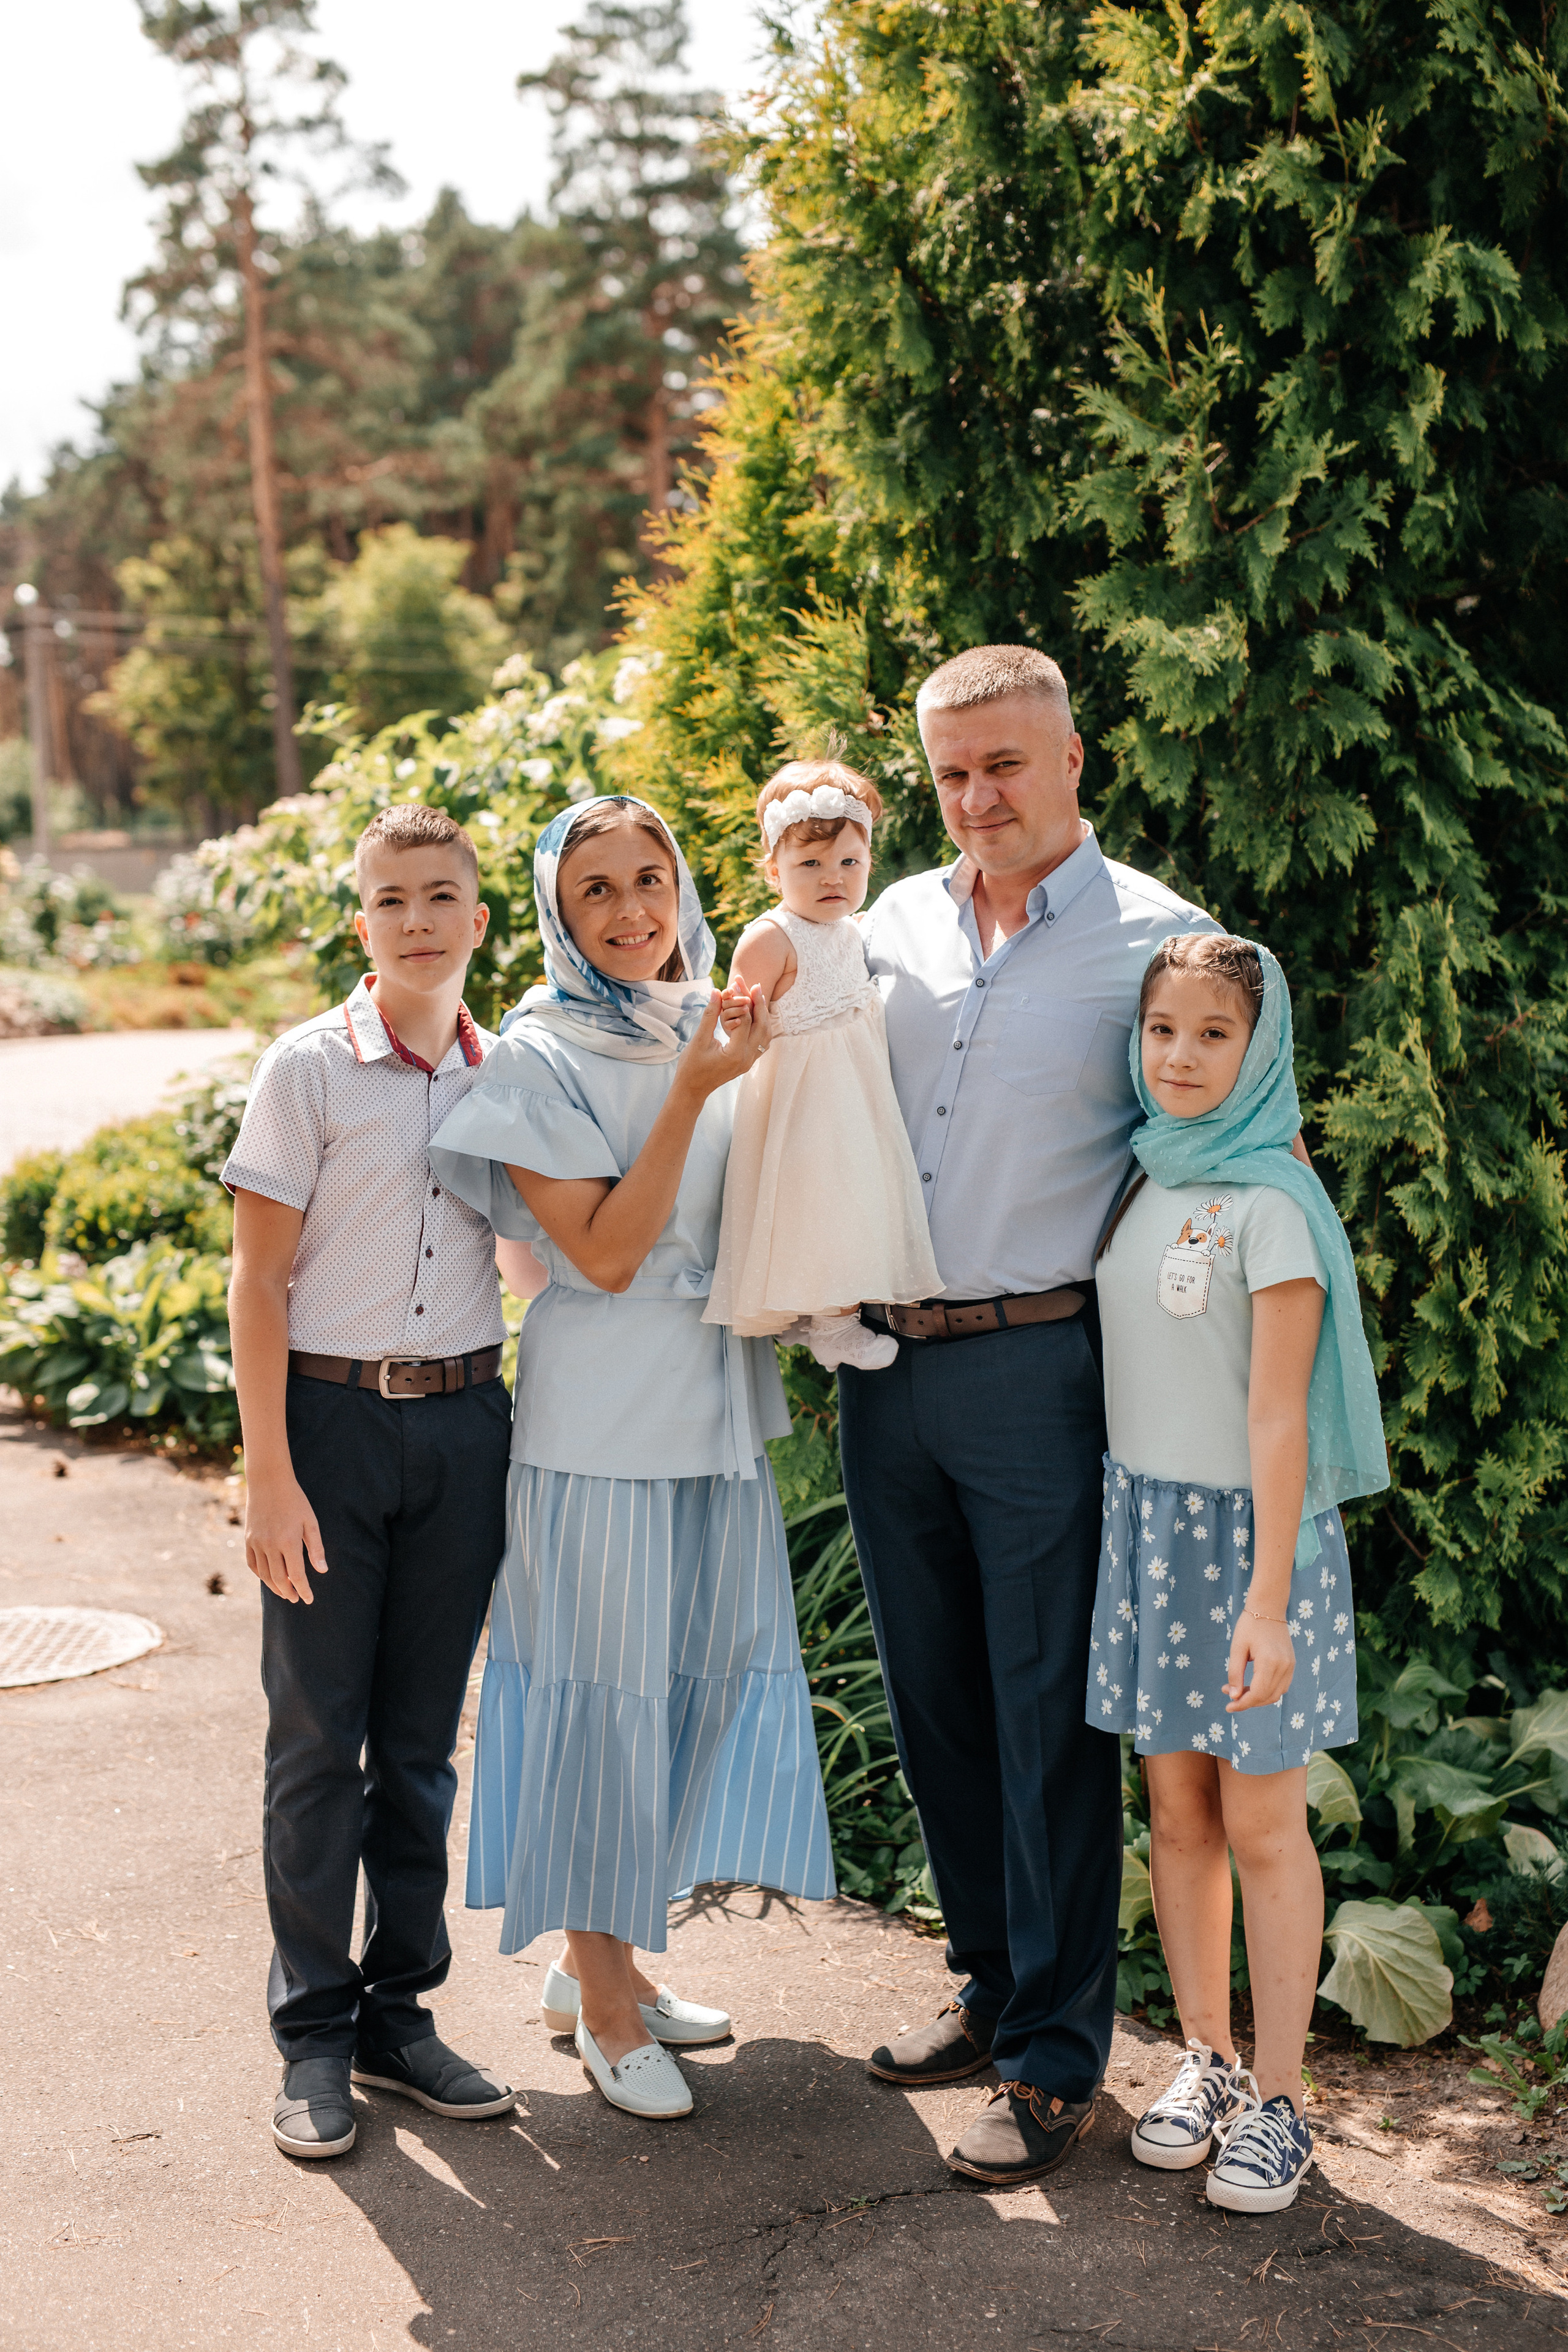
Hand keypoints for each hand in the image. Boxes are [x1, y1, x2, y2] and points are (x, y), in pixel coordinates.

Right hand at [244, 1470, 327, 1604]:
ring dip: (274, 1587)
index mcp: (289, 1542)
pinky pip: (252, 1564)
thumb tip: (322, 1571)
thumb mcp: (311, 1522)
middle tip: (295, 1599)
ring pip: (264, 1574)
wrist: (269, 1482)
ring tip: (284, 1592)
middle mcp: (270, 1545)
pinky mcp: (248, 1539)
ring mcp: (256, 1543)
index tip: (309, 1599)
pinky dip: (260, 1575)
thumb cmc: (295, 1501)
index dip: (303, 1590)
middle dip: (288, 1592)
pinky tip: (268, 1578)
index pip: (297, 1575)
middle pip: (279, 1579)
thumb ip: (316, 1548)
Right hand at [676, 987, 771, 1099]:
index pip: (745, 1021)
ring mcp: (749, 1062)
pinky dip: (760, 1026)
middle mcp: (747, 1059)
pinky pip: (762, 1042)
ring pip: (765, 1035)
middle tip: (755, 985)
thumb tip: (717, 992)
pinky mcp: (748, 1062)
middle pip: (762, 1027)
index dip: (741, 1001)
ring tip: (757, 997)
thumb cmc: (691, 1067)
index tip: (736, 985)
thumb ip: (710, 1016)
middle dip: (759, 1004)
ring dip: (763, 1015)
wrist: (692, 1090)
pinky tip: (755, 1014)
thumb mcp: (699, 1040)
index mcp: (735, 1054)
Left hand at [1224, 1610, 1294, 1711]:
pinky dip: (1267, 1691)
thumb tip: (1233, 1697)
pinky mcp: (1291, 1664)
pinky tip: (1252, 1686)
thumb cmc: (1249, 1626)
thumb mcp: (1237, 1648)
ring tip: (1238, 1690)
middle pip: (1267, 1697)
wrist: (1268, 1608)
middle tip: (1229, 1695)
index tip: (1228, 1707)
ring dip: (1257, 1698)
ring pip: (1276, 1694)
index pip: (1258, 1693)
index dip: (1243, 1703)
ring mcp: (1290, 1666)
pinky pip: (1281, 1686)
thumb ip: (1235, 1673)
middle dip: (1248, 1701)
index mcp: (1270, 1661)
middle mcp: (1284, 1666)